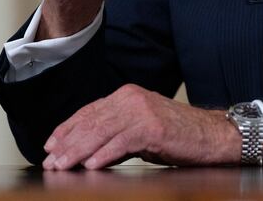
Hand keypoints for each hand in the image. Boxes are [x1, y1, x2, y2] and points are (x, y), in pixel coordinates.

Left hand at [41, 84, 242, 168]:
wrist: (212, 135)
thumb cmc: (178, 135)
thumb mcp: (141, 130)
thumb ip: (115, 134)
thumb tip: (85, 152)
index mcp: (127, 95)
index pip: (88, 111)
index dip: (67, 128)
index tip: (50, 145)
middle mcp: (132, 98)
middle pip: (90, 122)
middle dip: (67, 143)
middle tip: (50, 161)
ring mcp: (142, 111)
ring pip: (101, 132)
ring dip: (78, 151)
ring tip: (63, 166)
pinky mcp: (153, 127)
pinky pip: (122, 142)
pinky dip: (104, 155)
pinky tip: (91, 166)